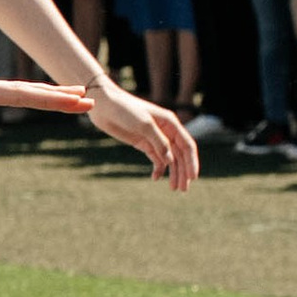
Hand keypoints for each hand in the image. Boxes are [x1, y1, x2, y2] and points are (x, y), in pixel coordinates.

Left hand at [0, 63, 87, 172]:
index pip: (18, 95)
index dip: (49, 100)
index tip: (78, 100)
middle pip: (25, 91)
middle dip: (57, 96)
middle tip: (91, 100)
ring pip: (16, 93)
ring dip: (45, 96)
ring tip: (75, 99)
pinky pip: (3, 97)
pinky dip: (25, 98)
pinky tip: (33, 101)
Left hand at [81, 80, 199, 187]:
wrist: (104, 106)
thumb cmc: (125, 110)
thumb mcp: (144, 125)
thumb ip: (159, 142)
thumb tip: (171, 160)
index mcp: (170, 123)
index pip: (187, 145)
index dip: (192, 162)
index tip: (193, 178)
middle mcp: (166, 131)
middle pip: (180, 155)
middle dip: (183, 172)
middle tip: (183, 189)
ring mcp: (155, 138)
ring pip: (170, 158)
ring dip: (173, 173)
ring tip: (173, 188)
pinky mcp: (144, 143)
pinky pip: (156, 159)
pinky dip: (158, 169)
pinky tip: (155, 178)